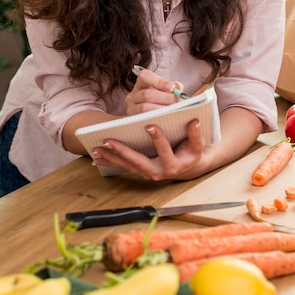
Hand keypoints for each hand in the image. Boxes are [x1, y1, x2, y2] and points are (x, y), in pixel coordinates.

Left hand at [91, 118, 207, 180]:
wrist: (188, 168)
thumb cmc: (192, 153)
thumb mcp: (198, 145)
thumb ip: (196, 134)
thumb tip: (194, 121)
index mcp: (173, 165)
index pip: (164, 150)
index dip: (158, 138)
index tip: (150, 125)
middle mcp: (158, 172)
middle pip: (139, 162)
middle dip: (123, 151)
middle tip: (109, 141)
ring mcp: (147, 173)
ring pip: (128, 165)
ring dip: (111, 157)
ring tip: (97, 148)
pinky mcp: (140, 171)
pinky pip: (124, 167)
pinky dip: (110, 162)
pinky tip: (96, 158)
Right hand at [125, 68, 184, 114]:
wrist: (153, 115)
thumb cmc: (161, 100)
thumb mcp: (167, 90)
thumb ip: (174, 87)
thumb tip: (177, 88)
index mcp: (141, 83)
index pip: (145, 76)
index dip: (158, 81)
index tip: (172, 88)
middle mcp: (133, 95)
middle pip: (146, 95)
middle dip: (164, 98)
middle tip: (177, 101)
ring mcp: (131, 108)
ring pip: (144, 108)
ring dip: (161, 109)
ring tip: (175, 110)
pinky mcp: (133, 120)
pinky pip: (144, 119)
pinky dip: (157, 118)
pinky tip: (168, 118)